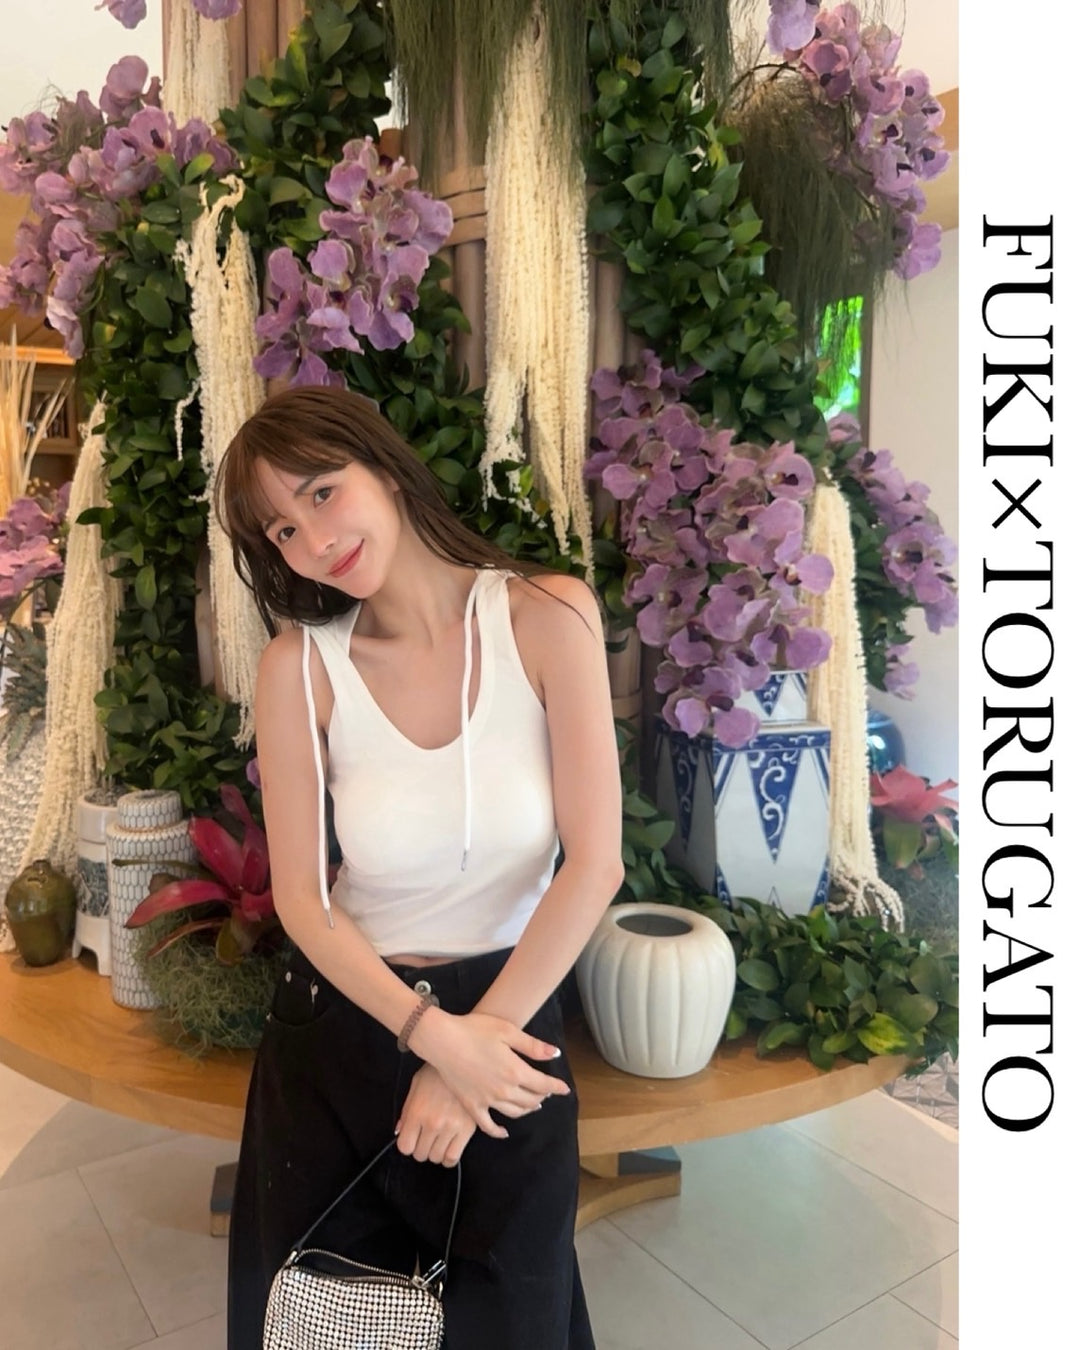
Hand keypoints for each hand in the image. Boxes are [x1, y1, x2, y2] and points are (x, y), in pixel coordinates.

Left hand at [396, 1064, 475, 1165]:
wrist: (463, 1061)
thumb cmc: (437, 1072)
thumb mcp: (416, 1086)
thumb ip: (406, 1111)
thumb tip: (400, 1132)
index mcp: (416, 1112)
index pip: (405, 1147)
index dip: (408, 1144)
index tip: (412, 1139)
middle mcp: (432, 1123)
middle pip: (420, 1154)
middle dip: (421, 1149)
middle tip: (426, 1139)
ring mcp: (451, 1127)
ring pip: (436, 1158)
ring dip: (435, 1153)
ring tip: (438, 1142)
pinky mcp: (467, 1130)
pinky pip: (453, 1157)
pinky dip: (449, 1158)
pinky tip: (448, 1149)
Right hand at [409, 1009, 570, 1139]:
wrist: (443, 1040)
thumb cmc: (475, 1030)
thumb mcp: (508, 1031)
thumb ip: (533, 1046)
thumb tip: (555, 1054)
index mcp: (516, 1071)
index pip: (543, 1084)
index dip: (556, 1087)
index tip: (564, 1089)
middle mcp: (504, 1090)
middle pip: (531, 1100)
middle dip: (542, 1096)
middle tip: (546, 1093)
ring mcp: (487, 1100)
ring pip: (514, 1112)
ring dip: (527, 1110)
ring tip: (532, 1105)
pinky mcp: (471, 1105)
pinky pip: (488, 1125)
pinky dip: (498, 1131)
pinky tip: (504, 1132)